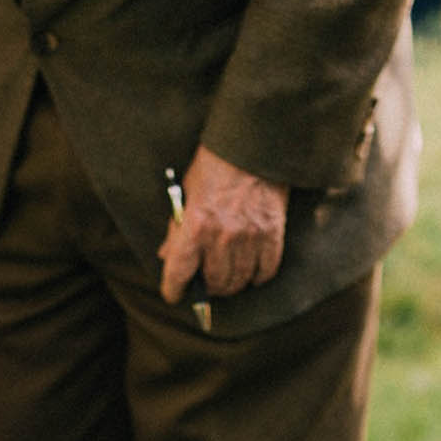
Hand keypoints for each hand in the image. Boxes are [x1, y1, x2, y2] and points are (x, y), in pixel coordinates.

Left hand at [160, 145, 286, 303]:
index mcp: (195, 224)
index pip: (179, 272)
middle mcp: (222, 236)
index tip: (174, 295)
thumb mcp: (187, 193)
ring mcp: (249, 237)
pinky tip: (251, 274)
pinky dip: (256, 277)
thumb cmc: (215, 166)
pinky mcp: (273, 235)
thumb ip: (178, 228)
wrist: (253, 145)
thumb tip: (167, 256)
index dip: (173, 289)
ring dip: (231, 285)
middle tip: (205, 284)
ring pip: (238, 281)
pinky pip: (265, 271)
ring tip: (227, 281)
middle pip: (213, 282)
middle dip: (207, 288)